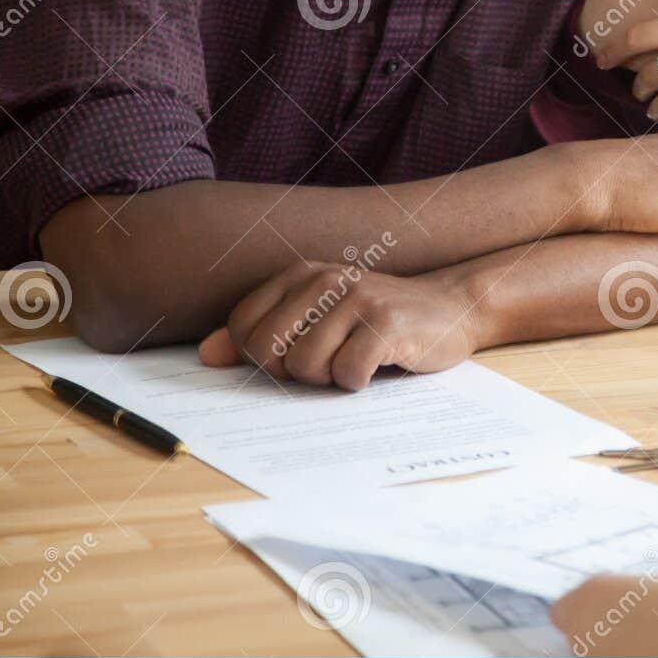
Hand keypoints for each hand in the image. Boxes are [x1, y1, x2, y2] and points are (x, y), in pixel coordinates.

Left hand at [197, 261, 477, 389]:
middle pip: (268, 351)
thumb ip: (260, 334)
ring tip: (357, 359)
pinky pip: (346, 374)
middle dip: (295, 371)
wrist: (452, 308)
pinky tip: (378, 365)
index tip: (296, 354)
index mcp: (300, 274)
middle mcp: (325, 278)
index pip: (243, 328)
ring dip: (330, 378)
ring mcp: (357, 298)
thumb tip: (206, 355)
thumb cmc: (377, 321)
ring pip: (304, 367)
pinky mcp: (387, 323)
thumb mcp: (316, 320)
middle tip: (330, 360)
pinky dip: (359, 383)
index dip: (262, 357)